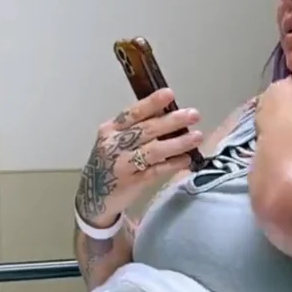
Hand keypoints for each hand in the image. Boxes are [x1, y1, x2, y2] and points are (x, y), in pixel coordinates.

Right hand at [74, 88, 203, 226]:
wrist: (94, 197)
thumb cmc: (109, 163)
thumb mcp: (115, 142)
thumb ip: (137, 128)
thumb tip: (169, 113)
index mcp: (110, 129)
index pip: (132, 113)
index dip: (151, 103)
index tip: (170, 94)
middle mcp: (113, 145)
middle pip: (146, 130)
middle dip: (172, 121)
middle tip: (194, 115)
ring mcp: (122, 165)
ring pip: (154, 150)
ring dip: (178, 143)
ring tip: (197, 137)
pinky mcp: (132, 183)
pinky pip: (156, 171)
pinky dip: (173, 164)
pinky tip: (187, 159)